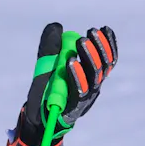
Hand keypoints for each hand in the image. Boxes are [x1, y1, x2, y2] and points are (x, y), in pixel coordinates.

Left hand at [8, 22, 117, 145]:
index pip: (107, 60)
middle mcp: (93, 88)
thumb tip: (56, 27)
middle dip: (98, 47)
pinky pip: (79, 91)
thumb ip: (51, 48)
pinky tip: (71, 62)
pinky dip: (76, 75)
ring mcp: (85, 99)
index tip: (104, 29)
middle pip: (103, 67)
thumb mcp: (47, 66)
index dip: (109, 45)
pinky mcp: (73, 108)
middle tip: (90, 32)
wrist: (36, 118)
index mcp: (92, 78)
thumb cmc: (46, 91)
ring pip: (94, 77)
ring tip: (81, 41)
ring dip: (89, 57)